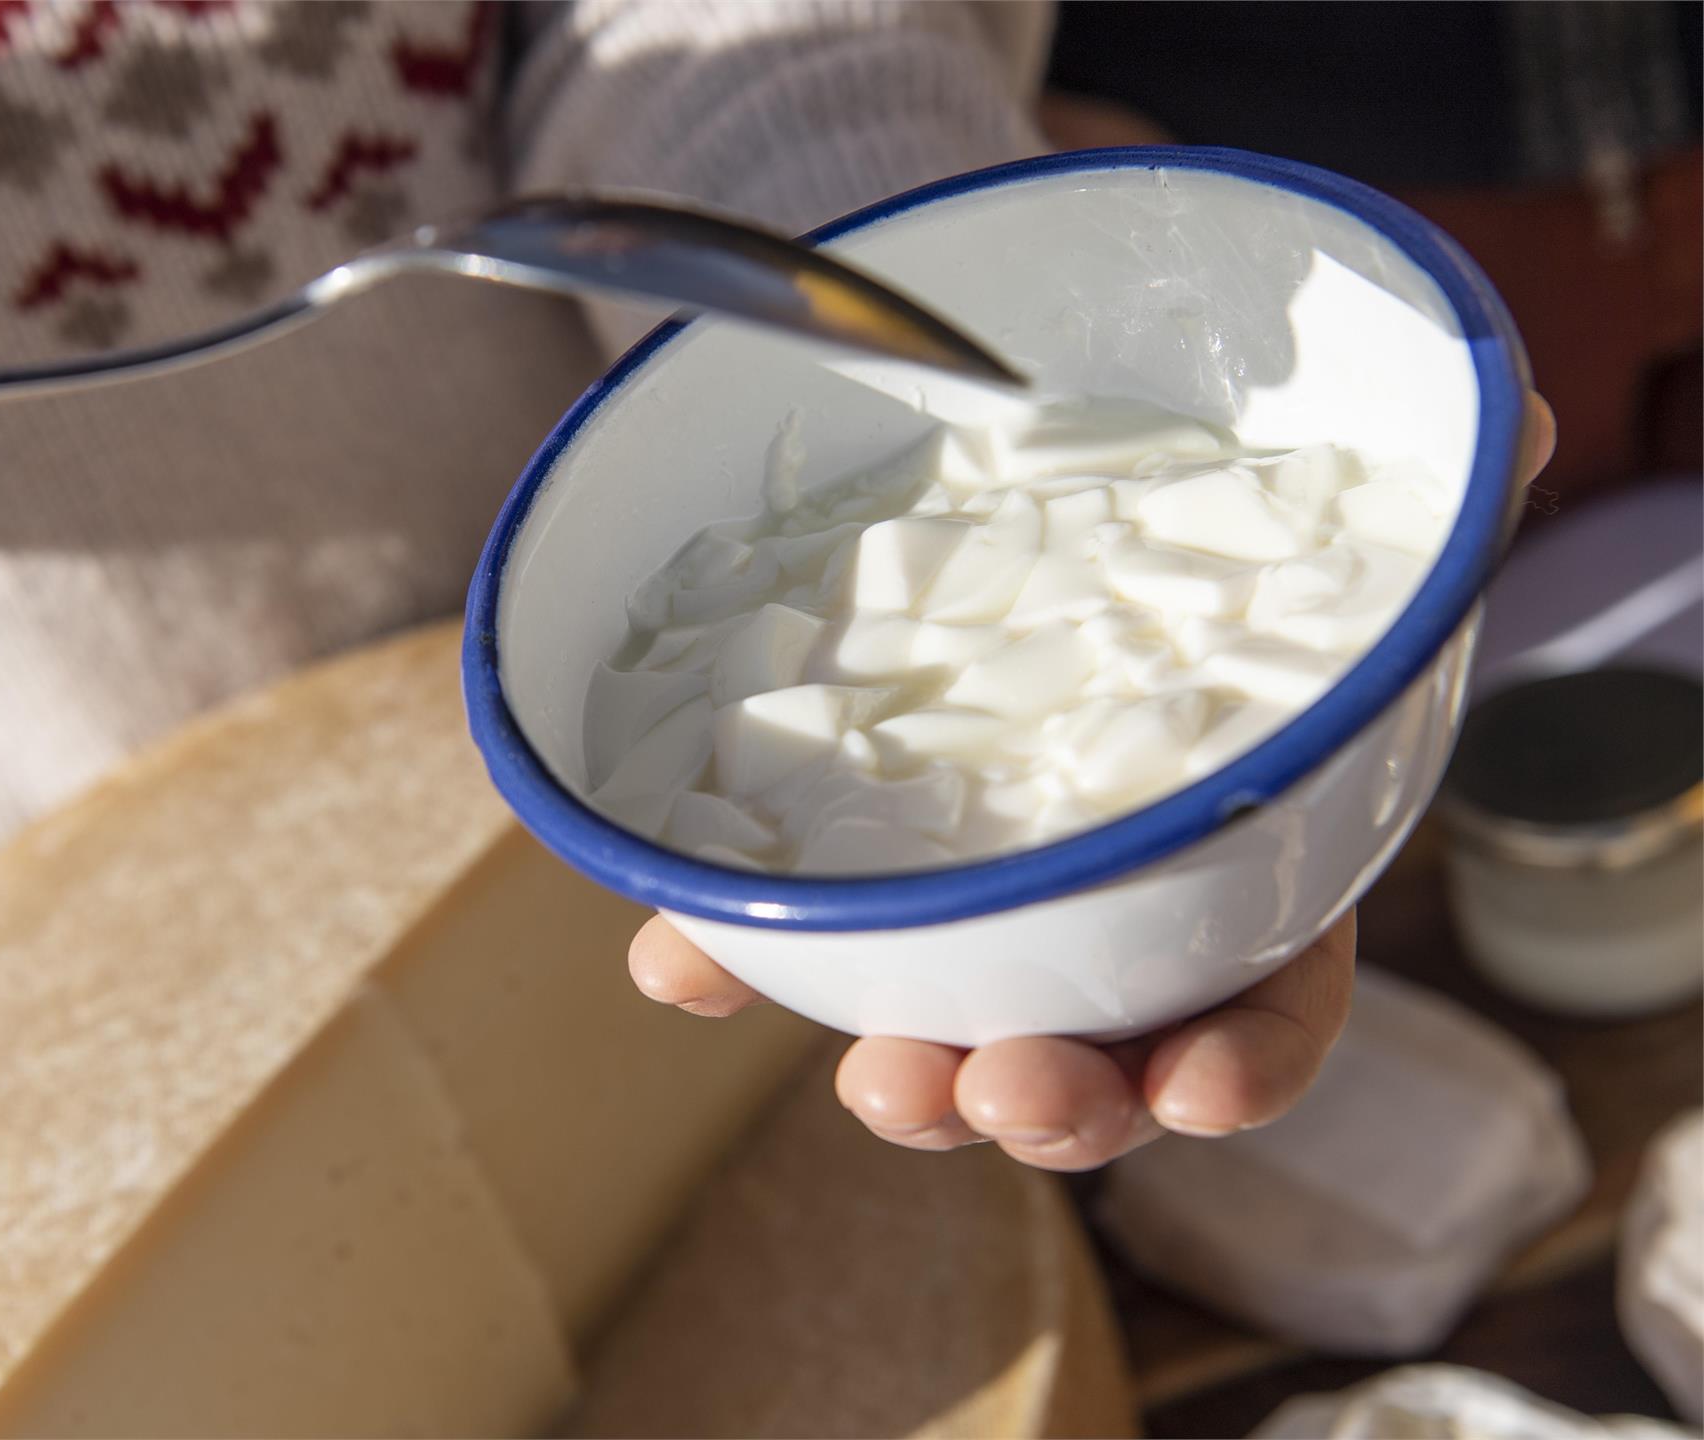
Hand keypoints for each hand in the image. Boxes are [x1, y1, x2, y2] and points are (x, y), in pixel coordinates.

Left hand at [629, 394, 1557, 1169]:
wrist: (1001, 496)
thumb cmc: (1163, 540)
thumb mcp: (1277, 516)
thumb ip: (1395, 497)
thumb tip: (1515, 416)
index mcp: (1218, 858)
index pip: (1258, 997)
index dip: (1240, 1061)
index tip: (1196, 1086)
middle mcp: (1088, 906)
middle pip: (1090, 1049)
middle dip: (1054, 1098)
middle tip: (1006, 1089)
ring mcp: (953, 894)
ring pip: (938, 1024)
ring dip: (907, 1071)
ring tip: (874, 1074)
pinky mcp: (828, 854)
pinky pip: (778, 931)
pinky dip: (730, 956)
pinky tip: (681, 964)